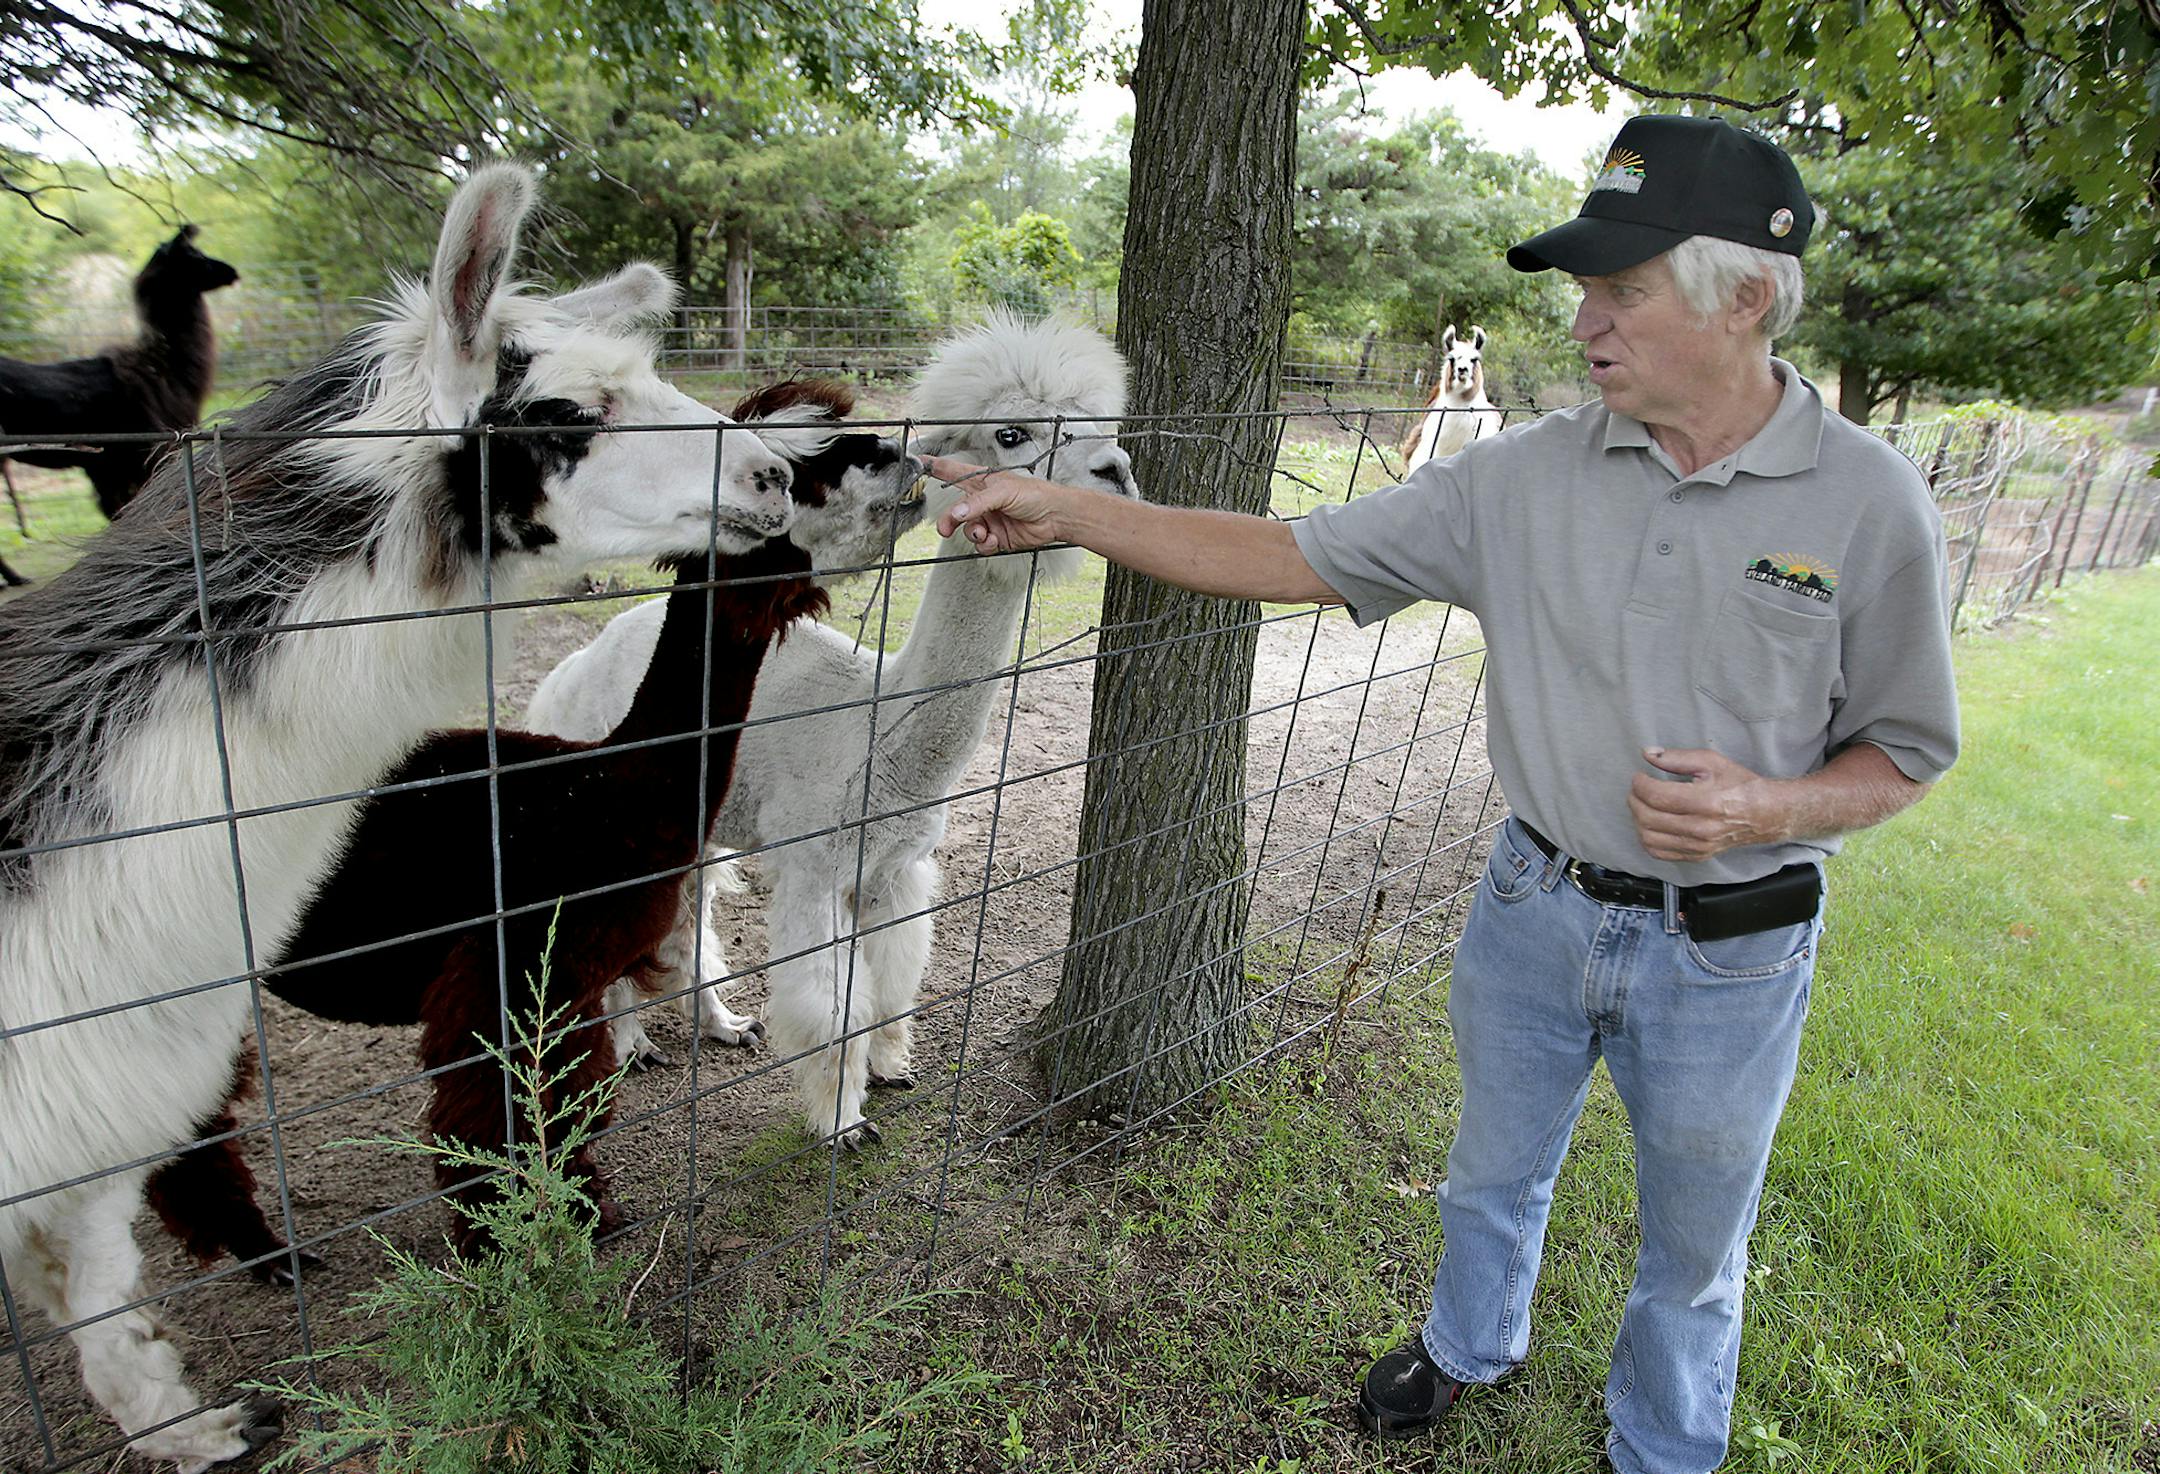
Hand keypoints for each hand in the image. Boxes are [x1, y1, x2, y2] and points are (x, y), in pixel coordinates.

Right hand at [927, 456, 1073, 554]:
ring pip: (967, 530)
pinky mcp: (997, 537)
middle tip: (946, 528)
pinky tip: (996, 539)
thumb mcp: (1004, 492)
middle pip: (954, 511)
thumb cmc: (1035, 495)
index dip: (935, 467)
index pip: (953, 472)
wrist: (1055, 517)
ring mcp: (989, 519)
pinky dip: (985, 544)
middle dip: (949, 521)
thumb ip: (977, 503)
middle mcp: (983, 501)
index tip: (918, 464)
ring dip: (973, 533)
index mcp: (982, 482)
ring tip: (985, 533)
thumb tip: (956, 513)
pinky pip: (981, 544)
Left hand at [1627, 747, 1785, 861]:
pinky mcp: (1697, 855)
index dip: (1640, 784)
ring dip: (1637, 820)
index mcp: (1706, 802)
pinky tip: (1651, 823)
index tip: (1639, 776)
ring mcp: (1699, 846)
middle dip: (1634, 800)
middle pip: (1648, 818)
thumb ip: (1677, 758)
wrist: (1764, 813)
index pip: (1657, 796)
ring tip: (1642, 805)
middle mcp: (1701, 828)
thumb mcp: (1712, 762)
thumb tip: (1648, 754)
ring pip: (1649, 838)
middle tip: (1637, 789)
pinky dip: (1647, 838)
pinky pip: (1659, 852)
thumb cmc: (1739, 784)